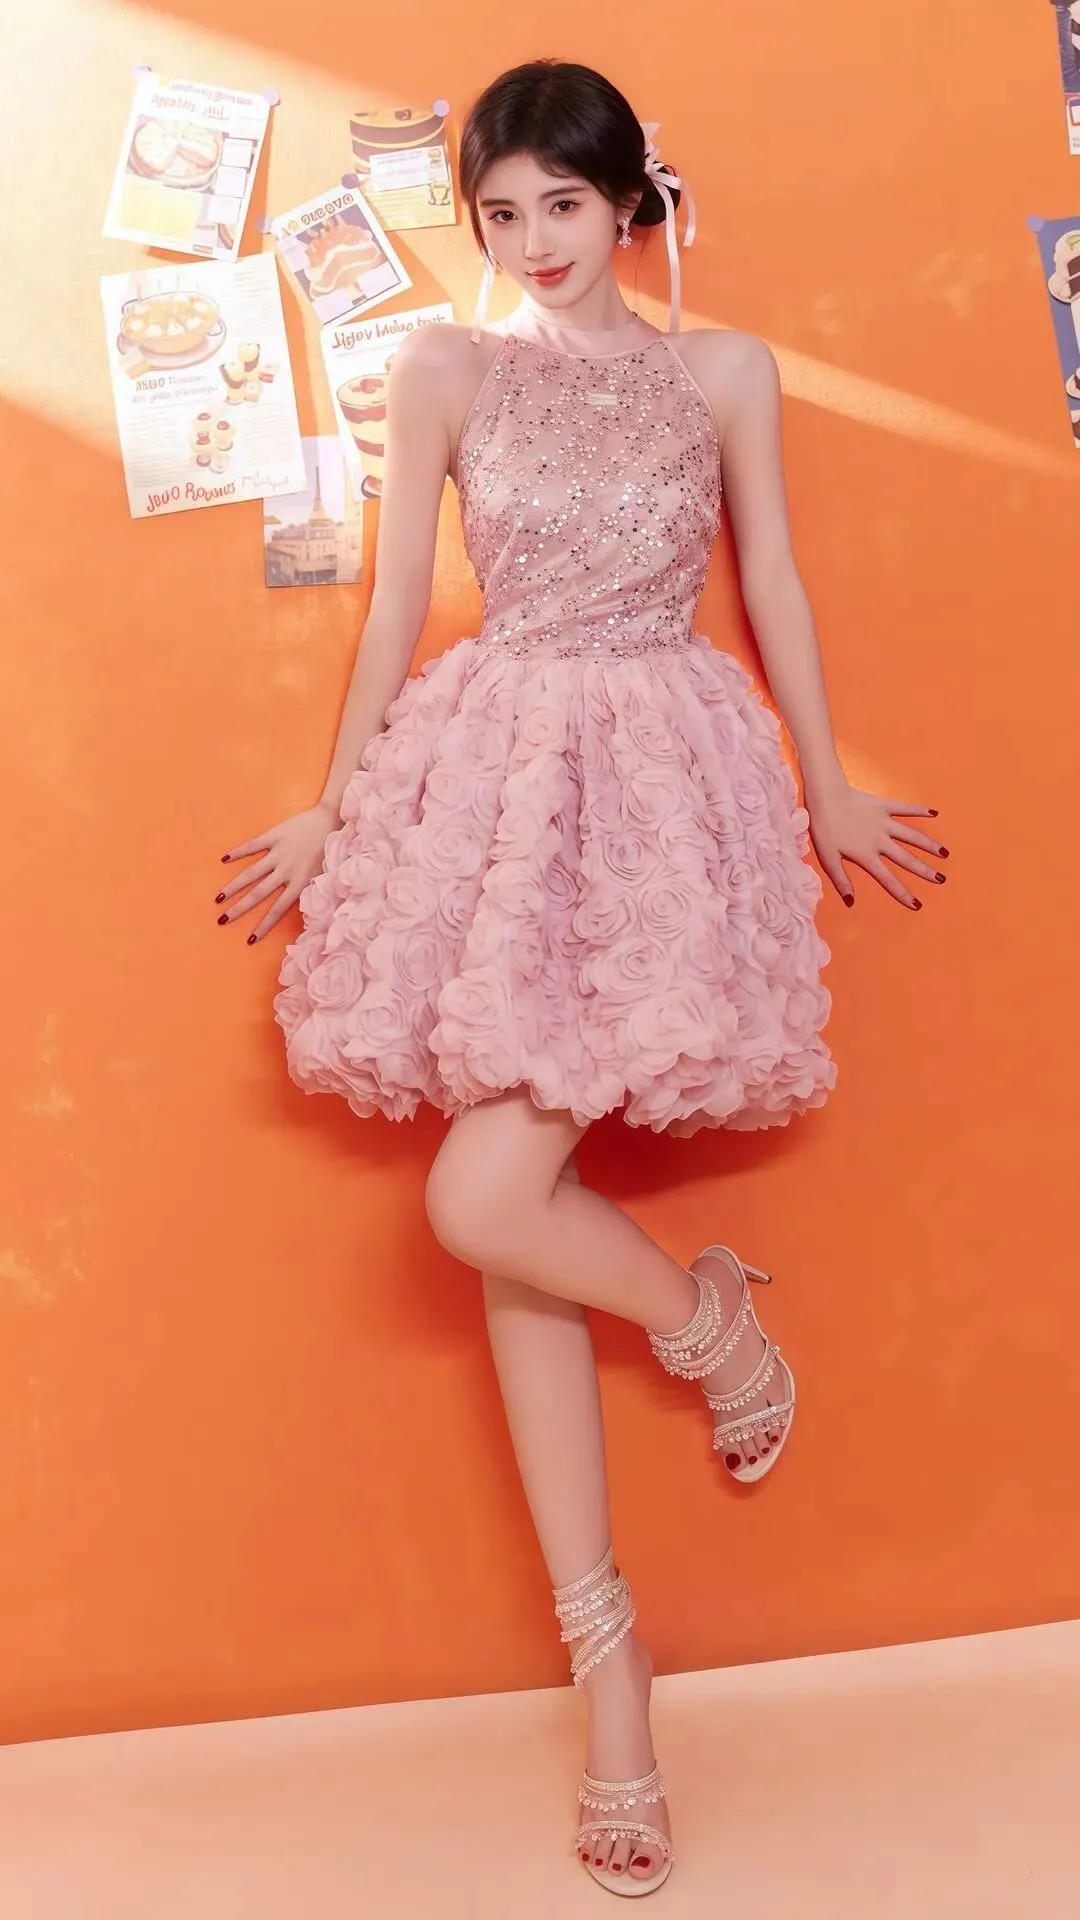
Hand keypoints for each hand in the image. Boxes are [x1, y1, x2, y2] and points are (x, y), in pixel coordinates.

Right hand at [214, 802, 337, 944]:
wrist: (333, 820)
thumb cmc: (331, 851)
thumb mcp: (325, 877)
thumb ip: (310, 893)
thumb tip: (302, 915)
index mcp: (300, 883)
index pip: (278, 910)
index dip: (264, 925)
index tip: (249, 939)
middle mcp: (287, 870)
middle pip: (258, 894)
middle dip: (240, 909)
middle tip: (223, 920)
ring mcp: (279, 853)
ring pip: (251, 873)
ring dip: (233, 886)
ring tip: (219, 897)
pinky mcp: (275, 835)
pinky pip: (253, 845)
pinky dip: (238, 852)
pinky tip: (224, 859)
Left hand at [808, 783, 946, 910]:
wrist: (825, 796)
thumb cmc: (823, 828)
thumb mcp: (828, 859)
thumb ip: (841, 880)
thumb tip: (851, 902)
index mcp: (866, 856)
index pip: (888, 879)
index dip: (902, 893)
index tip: (917, 904)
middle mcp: (881, 841)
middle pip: (907, 859)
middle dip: (925, 871)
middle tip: (941, 879)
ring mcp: (885, 822)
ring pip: (912, 835)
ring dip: (929, 845)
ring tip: (944, 853)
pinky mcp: (884, 805)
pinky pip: (905, 809)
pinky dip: (920, 810)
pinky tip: (934, 813)